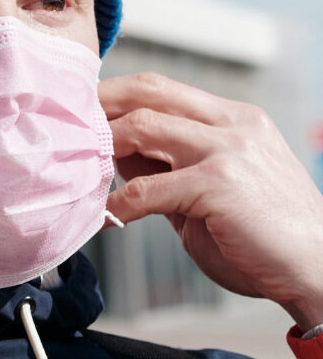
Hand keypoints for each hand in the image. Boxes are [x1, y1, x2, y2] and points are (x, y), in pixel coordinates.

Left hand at [100, 72, 322, 330]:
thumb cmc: (261, 237)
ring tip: (76, 170)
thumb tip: (115, 156)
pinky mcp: (219, 184)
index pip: (161, 88)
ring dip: (101, 148)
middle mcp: (233, 124)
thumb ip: (168, 168)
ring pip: (143, 126)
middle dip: (99, 105)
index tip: (77, 115)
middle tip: (62, 129)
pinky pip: (147, 189)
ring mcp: (228, 150)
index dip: (114, 97)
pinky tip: (102, 219)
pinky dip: (116, 205)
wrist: (318, 269)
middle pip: (149, 91)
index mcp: (233, 119)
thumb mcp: (210, 189)